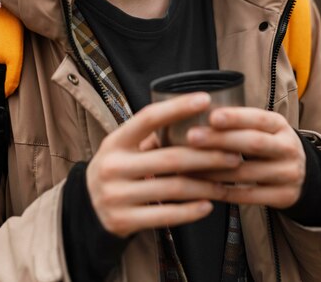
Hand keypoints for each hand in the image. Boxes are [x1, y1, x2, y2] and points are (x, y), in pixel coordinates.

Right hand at [86, 92, 240, 236]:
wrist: (86, 208)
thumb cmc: (117, 168)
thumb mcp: (123, 147)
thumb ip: (150, 136)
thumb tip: (195, 119)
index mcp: (115, 141)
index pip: (148, 118)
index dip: (177, 108)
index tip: (205, 99)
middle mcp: (113, 166)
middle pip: (169, 158)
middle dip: (206, 156)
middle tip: (234, 154)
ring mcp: (117, 195)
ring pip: (172, 189)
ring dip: (206, 185)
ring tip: (227, 181)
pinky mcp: (123, 221)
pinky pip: (164, 215)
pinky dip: (190, 211)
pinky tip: (208, 205)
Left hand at [186, 107, 305, 208]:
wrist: (302, 175)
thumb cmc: (269, 144)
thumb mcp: (263, 128)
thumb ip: (239, 123)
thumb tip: (198, 112)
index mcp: (280, 125)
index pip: (258, 118)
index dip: (235, 118)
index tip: (211, 116)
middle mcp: (288, 148)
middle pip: (253, 143)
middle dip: (220, 140)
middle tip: (192, 137)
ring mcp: (288, 174)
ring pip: (247, 173)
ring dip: (214, 169)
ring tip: (189, 164)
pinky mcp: (283, 197)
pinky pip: (248, 196)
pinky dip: (223, 191)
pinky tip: (203, 186)